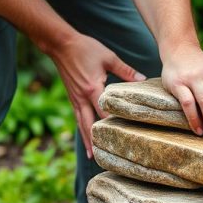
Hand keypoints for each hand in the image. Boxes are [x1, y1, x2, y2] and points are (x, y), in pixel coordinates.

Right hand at [48, 33, 144, 157]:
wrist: (60, 43)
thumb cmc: (85, 48)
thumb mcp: (108, 57)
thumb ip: (126, 71)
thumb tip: (142, 80)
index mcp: (93, 89)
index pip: (104, 114)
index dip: (113, 127)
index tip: (123, 139)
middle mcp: (82, 98)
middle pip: (89, 125)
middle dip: (96, 141)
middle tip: (103, 159)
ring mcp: (75, 98)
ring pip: (81, 123)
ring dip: (87, 139)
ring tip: (92, 156)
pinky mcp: (72, 96)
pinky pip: (77, 116)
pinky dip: (82, 128)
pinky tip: (85, 136)